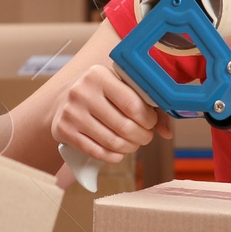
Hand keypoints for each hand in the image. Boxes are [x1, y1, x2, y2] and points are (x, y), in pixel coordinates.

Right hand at [51, 64, 171, 164]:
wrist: (62, 99)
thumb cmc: (101, 93)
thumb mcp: (121, 88)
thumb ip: (148, 105)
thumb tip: (168, 132)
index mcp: (99, 75)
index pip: (133, 105)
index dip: (148, 120)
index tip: (151, 123)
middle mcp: (82, 91)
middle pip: (124, 126)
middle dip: (142, 136)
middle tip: (146, 137)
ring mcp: (70, 112)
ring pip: (111, 141)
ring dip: (129, 147)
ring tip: (133, 144)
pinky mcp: (63, 131)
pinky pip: (96, 151)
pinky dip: (113, 156)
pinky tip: (118, 153)